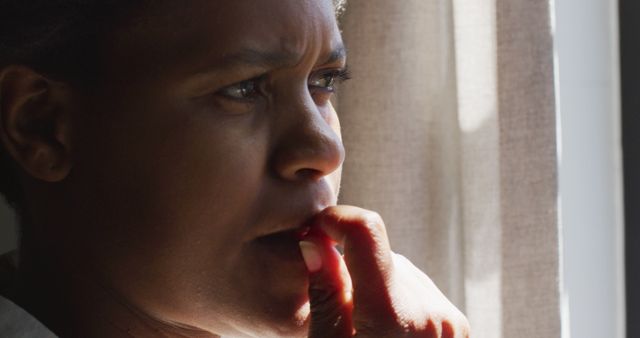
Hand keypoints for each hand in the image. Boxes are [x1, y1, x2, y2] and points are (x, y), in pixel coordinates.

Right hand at [299, 206, 469, 337]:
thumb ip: (325, 293)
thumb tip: (313, 241)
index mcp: (392, 315)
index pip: (367, 230)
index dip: (337, 218)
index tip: (315, 228)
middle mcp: (429, 311)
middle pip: (379, 255)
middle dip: (351, 267)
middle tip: (334, 304)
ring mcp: (448, 319)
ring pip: (398, 270)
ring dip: (375, 283)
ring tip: (362, 326)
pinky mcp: (457, 325)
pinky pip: (417, 288)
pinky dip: (397, 298)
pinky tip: (386, 327)